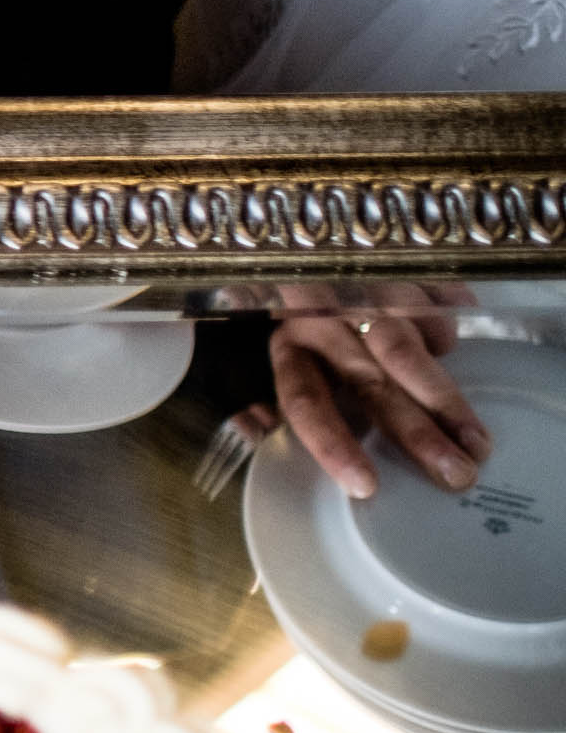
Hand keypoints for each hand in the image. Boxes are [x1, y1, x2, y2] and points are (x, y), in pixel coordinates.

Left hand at [263, 283, 492, 498]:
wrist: (303, 246)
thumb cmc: (293, 314)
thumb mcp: (264, 352)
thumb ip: (260, 395)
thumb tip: (254, 433)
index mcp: (287, 346)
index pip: (305, 401)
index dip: (333, 444)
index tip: (366, 486)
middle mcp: (324, 319)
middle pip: (372, 383)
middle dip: (418, 433)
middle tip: (456, 474)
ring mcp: (366, 292)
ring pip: (408, 350)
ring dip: (447, 400)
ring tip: (477, 443)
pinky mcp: (401, 272)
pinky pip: (433, 303)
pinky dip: (446, 330)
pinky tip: (454, 354)